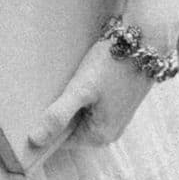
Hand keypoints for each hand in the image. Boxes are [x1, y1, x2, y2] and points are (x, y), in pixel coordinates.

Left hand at [26, 41, 153, 154]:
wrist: (146, 37)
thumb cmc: (113, 63)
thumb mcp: (81, 89)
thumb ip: (58, 116)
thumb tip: (35, 141)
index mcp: (100, 136)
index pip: (59, 141)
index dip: (44, 127)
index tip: (31, 111)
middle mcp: (110, 132)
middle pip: (70, 128)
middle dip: (57, 113)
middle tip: (47, 92)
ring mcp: (115, 117)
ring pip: (80, 114)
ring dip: (68, 101)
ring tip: (63, 83)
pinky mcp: (118, 101)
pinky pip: (90, 104)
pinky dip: (81, 94)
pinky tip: (78, 78)